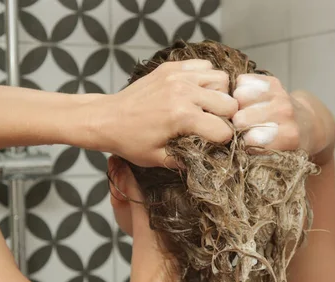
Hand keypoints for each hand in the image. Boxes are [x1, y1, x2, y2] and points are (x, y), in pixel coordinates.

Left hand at [100, 59, 237, 167]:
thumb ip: (187, 161)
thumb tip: (210, 162)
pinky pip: (203, 66)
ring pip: (221, 80)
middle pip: (229, 103)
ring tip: (207, 107)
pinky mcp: (171, 67)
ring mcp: (178, 76)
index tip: (217, 144)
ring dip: (219, 95)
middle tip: (215, 126)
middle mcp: (183, 92)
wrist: (105, 118)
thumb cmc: (129, 141)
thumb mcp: (158, 159)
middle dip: (227, 118)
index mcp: (182, 117)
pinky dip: (206, 77)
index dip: (224, 141)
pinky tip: (196, 91)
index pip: (223, 130)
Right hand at [232, 74, 316, 153]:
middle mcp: (285, 112)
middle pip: (239, 119)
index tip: (245, 145)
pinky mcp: (272, 81)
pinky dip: (241, 91)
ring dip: (238, 106)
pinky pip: (242, 82)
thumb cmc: (290, 145)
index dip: (242, 144)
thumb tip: (236, 149)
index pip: (248, 140)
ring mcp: (280, 94)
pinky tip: (249, 102)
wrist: (309, 123)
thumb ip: (261, 156)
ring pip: (238, 97)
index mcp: (289, 135)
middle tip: (244, 130)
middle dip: (237, 125)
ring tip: (247, 114)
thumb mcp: (280, 159)